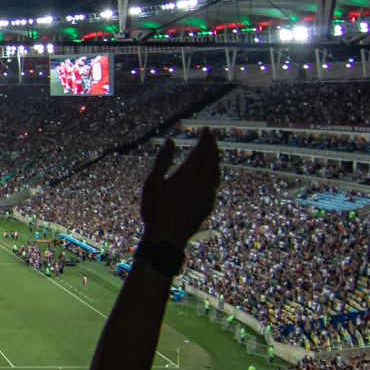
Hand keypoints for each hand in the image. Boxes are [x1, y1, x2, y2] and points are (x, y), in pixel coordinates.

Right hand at [140, 129, 221, 247]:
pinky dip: (215, 174)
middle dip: (212, 146)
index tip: (206, 130)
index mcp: (188, 176)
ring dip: (216, 159)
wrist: (167, 239)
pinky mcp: (207, 206)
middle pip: (213, 159)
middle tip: (210, 137)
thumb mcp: (152, 184)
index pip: (202, 151)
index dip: (205, 139)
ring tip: (212, 152)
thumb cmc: (155, 211)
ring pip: (216, 172)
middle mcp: (201, 183)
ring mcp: (207, 196)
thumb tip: (170, 141)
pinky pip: (215, 185)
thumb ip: (162, 161)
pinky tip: (210, 176)